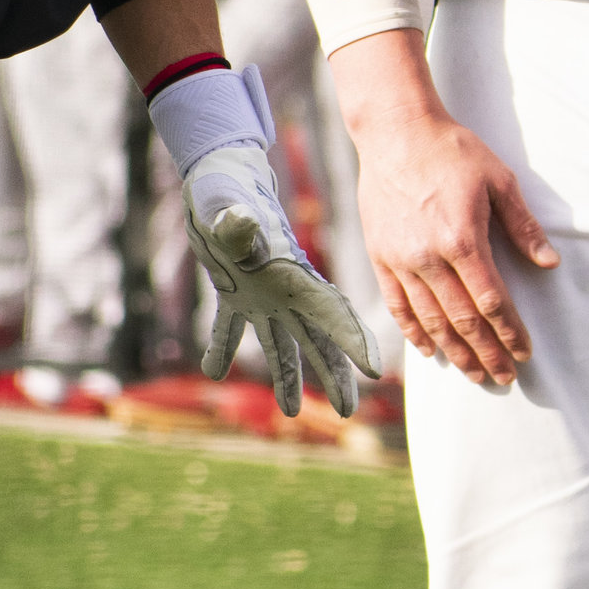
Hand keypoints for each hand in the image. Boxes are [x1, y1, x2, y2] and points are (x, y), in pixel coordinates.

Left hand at [181, 139, 376, 418]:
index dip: (353, 342)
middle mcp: (285, 290)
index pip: (331, 312)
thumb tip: (238, 221)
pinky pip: (230, 329)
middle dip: (334, 376)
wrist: (219, 176)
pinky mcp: (234, 292)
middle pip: (317, 339)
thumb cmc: (227, 188)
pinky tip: (214, 371)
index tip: (374, 371)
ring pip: (282, 343)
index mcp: (293, 274)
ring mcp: (261, 294)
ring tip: (292, 413)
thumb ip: (237, 220)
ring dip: (288, 377)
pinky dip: (223, 349)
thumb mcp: (231, 206)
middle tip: (348, 413)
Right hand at [334, 59, 557, 390]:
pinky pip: (398, 305)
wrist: (395, 132)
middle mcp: (428, 257)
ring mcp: (401, 259)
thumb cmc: (453, 151)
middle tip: (504, 378)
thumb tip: (549, 263)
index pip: (491, 301)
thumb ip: (524, 226)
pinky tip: (430, 350)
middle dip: (486, 353)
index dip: (510, 332)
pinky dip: (414, 331)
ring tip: (474, 374)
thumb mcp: (499, 180)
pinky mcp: (380, 256)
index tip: (524, 353)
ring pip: (430, 319)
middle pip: (461, 320)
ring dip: (454, 351)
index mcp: (462, 239)